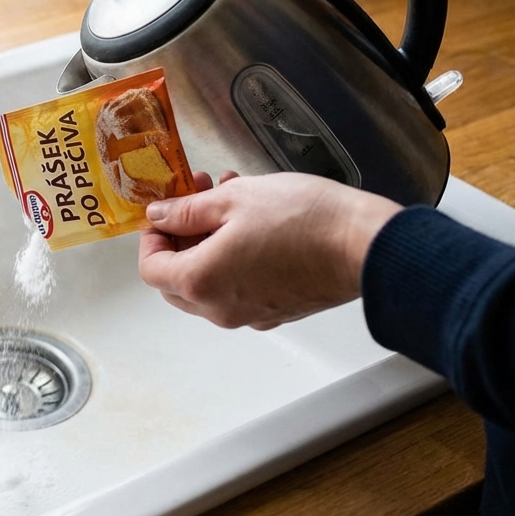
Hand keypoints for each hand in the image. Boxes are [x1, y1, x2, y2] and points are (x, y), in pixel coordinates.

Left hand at [137, 172, 401, 329]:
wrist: (363, 245)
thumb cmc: (301, 219)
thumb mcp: (233, 199)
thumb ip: (186, 211)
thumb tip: (159, 216)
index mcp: (200, 282)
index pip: (151, 269)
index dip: (151, 238)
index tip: (165, 213)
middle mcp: (220, 310)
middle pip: (176, 283)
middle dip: (178, 241)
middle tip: (194, 202)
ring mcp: (250, 316)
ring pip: (208, 286)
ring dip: (208, 245)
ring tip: (229, 200)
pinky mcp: (277, 312)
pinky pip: (238, 291)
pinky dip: (233, 261)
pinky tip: (253, 225)